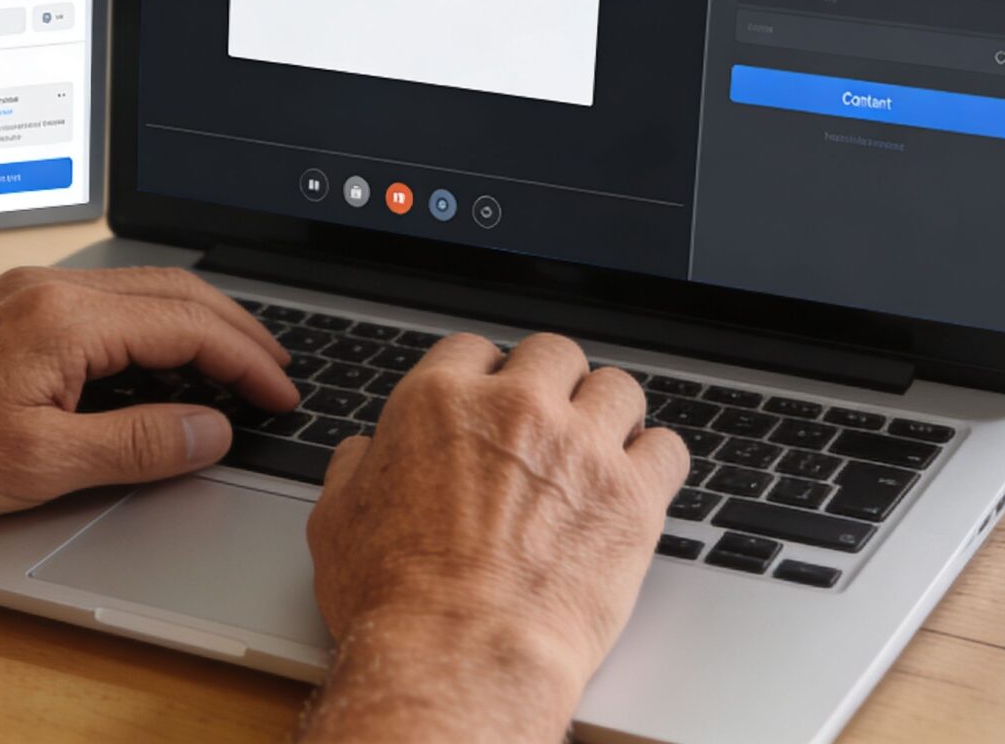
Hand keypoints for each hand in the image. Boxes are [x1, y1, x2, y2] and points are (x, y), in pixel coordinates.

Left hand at [0, 267, 296, 521]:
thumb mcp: (43, 462)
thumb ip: (139, 443)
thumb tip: (211, 431)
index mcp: (67, 319)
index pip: (189, 327)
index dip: (247, 361)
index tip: (281, 394)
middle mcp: (51, 291)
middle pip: (174, 294)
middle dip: (236, 331)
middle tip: (277, 372)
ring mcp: (27, 295)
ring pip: (140, 293)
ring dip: (195, 325)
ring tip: (231, 364)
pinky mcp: (8, 310)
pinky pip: (104, 304)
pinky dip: (151, 326)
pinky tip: (156, 360)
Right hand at [298, 333, 686, 741]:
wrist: (459, 656)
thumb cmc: (393, 598)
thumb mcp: (338, 521)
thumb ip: (354, 471)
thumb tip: (363, 455)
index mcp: (438, 401)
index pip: (473, 350)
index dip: (482, 377)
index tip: (490, 399)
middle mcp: (515, 408)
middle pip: (553, 353)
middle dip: (551, 383)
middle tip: (547, 422)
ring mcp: (581, 448)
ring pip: (617, 388)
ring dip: (607, 414)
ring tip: (598, 448)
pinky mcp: (632, 497)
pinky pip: (666, 448)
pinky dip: (653, 462)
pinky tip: (635, 483)